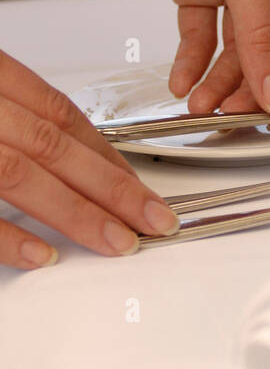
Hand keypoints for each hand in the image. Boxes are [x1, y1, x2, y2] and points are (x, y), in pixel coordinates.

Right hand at [0, 51, 178, 268]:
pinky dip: (8, 236)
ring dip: (76, 212)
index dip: (109, 154)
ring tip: (119, 241)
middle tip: (156, 221)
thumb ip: (15, 113)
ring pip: (22, 173)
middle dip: (113, 188)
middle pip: (54, 145)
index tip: (145, 188)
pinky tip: (44, 255)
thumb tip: (60, 153)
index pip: (61, 115)